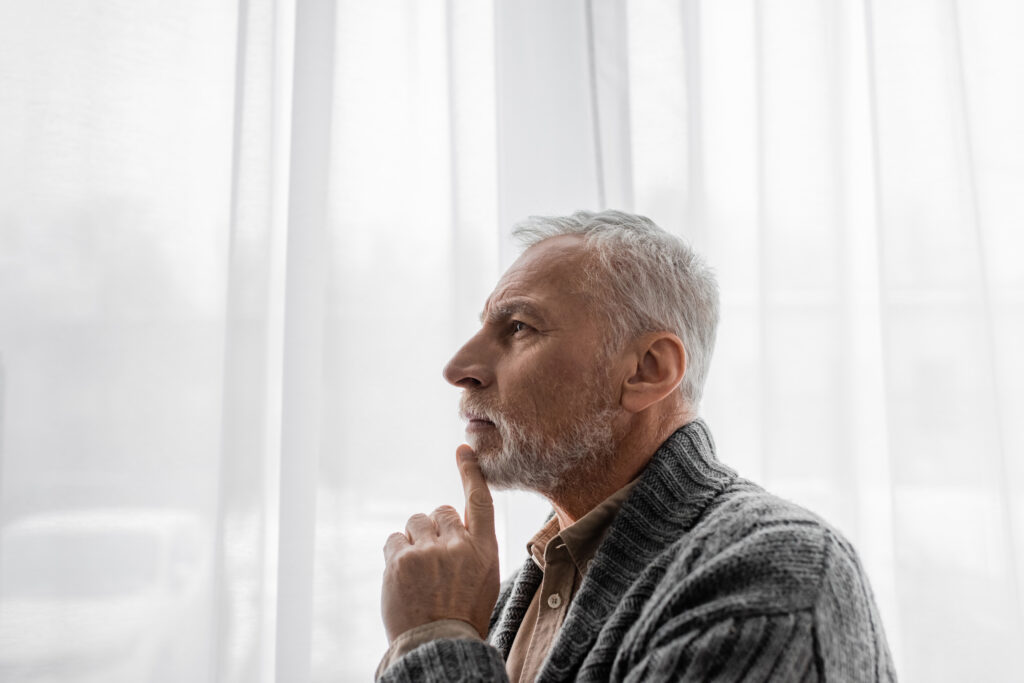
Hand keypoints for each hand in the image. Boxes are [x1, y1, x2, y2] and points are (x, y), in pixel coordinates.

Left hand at [381, 445, 499, 641]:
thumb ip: (471, 548)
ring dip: (415, 540)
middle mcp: (459, 545)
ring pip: (416, 523)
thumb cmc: (461, 615)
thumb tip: (450, 525)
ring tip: (418, 572)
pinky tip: (403, 577)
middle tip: (433, 561)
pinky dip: (396, 553)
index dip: (470, 472)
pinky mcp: (401, 560)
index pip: (480, 501)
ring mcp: (428, 552)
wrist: (438, 647)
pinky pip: (394, 539)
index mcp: (484, 550)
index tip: (462, 450)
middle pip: (441, 512)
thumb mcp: (483, 578)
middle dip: (435, 529)